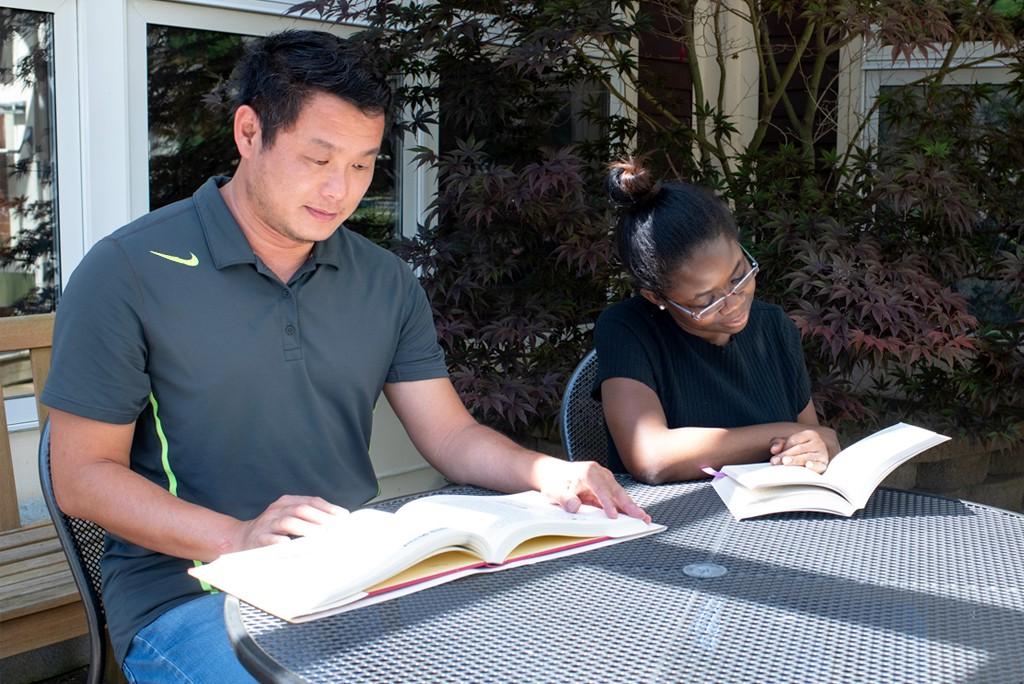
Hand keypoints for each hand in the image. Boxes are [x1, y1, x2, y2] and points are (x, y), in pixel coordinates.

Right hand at [232, 495, 348, 551]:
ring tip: (320, 536)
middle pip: (301, 510)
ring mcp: (266, 524)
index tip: (344, 517)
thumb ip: (308, 520)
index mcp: (286, 503)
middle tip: (336, 529)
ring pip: (287, 522)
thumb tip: (336, 526)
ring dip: (306, 529)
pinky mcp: (257, 539)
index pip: (312, 501)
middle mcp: (276, 510)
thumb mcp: (289, 519)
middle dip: (321, 518)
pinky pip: (270, 540)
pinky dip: (281, 542)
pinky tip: (292, 546)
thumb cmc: (272, 532)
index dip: (329, 508)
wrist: (239, 540)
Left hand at [536, 459, 649, 522]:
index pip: (601, 490)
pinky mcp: (606, 486)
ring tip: (644, 519)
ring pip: (620, 494)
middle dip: (629, 505)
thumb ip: (564, 499)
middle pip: (617, 491)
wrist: (552, 473)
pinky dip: (626, 506)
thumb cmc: (555, 481)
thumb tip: (574, 506)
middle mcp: (599, 473)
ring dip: (632, 507)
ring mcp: (605, 479)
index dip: (608, 504)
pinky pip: (618, 497)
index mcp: (588, 472)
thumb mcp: (554, 491)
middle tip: (640, 518)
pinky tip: (635, 514)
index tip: (613, 516)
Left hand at [768, 427, 839, 473]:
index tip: (774, 455)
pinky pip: (819, 466)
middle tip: (775, 461)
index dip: (783, 447)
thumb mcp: (788, 443)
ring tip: (784, 462)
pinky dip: (814, 466)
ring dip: (795, 460)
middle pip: (799, 448)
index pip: (794, 440)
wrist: (816, 457)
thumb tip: (774, 450)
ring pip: (807, 457)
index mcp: (810, 434)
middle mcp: (818, 443)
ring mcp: (822, 454)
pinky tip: (807, 465)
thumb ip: (778, 443)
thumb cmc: (798, 450)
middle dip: (786, 455)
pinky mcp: (824, 465)